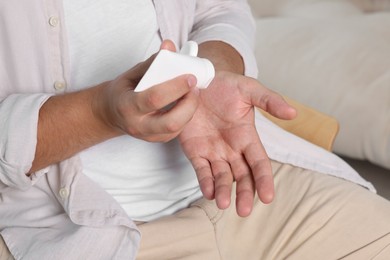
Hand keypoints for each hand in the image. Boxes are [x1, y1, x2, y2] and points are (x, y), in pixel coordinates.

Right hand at [94, 41, 199, 141]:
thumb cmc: (122, 91)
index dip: (175, 87)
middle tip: (195, 87)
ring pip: (177, 128)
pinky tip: (185, 103)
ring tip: (192, 93)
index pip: (155, 98)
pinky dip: (185, 116)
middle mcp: (137, 125)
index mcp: (127, 106)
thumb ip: (152, 62)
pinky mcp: (157, 140)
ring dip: (190, 109)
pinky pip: (177, 131)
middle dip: (189, 104)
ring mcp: (148, 135)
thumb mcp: (131, 74)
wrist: (110, 113)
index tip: (190, 77)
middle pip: (171, 122)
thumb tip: (169, 46)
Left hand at [179, 71, 295, 216]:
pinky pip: (201, 170)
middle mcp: (232, 149)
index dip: (264, 179)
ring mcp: (213, 151)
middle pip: (242, 176)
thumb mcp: (249, 89)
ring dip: (223, 191)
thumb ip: (269, 100)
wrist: (197, 81)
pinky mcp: (195, 151)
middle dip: (245, 193)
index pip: (260, 162)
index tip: (268, 197)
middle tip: (245, 210)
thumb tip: (293, 113)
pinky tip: (209, 192)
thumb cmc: (225, 85)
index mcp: (247, 137)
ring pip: (222, 177)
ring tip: (223, 203)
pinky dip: (205, 182)